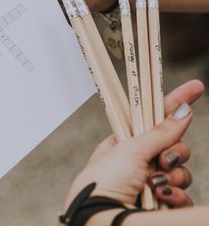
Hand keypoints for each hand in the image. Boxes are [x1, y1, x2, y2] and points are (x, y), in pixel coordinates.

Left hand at [64, 80, 204, 209]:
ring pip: (182, 171)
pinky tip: (161, 197)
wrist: (105, 216)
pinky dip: (175, 195)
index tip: (196, 87)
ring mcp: (152, 181)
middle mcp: (139, 160)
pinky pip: (183, 194)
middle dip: (174, 153)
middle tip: (162, 161)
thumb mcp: (131, 149)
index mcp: (126, 142)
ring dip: (172, 176)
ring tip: (153, 184)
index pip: (154, 116)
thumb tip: (184, 110)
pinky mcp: (162, 202)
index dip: (175, 102)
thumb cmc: (106, 179)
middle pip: (175, 146)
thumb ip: (160, 132)